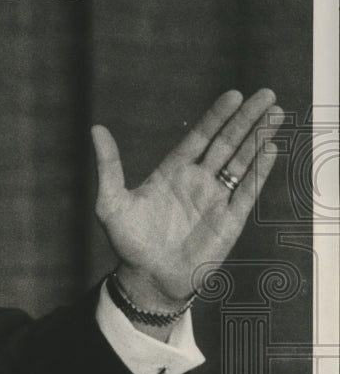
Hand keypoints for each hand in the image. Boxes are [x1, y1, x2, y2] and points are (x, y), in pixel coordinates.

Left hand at [92, 89, 281, 310]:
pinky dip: (260, 170)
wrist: (148, 279)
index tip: (232, 95)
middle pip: (226, 143)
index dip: (216, 116)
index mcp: (172, 172)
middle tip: (265, 94)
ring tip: (276, 113)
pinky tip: (271, 148)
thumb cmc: (128, 243)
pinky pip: (248, 190)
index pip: (199, 137)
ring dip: (259, 138)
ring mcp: (216, 199)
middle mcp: (197, 181)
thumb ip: (108, 166)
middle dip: (246, 119)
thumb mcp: (111, 203)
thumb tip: (95, 129)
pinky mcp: (230, 220)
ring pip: (242, 162)